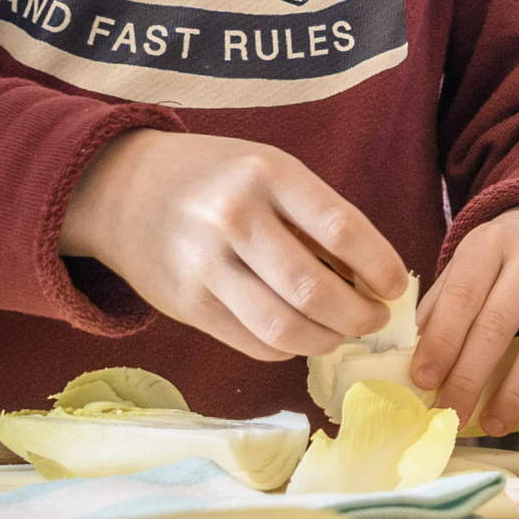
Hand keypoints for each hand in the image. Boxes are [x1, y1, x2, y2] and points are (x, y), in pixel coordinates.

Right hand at [58, 128, 403, 361]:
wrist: (122, 190)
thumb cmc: (218, 178)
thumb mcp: (270, 170)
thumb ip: (317, 217)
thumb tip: (374, 277)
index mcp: (268, 175)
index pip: (341, 229)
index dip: (379, 267)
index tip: (395, 286)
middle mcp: (235, 219)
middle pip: (313, 290)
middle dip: (359, 315)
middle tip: (375, 318)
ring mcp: (205, 266)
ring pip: (284, 328)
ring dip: (327, 340)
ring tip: (344, 332)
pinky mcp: (187, 305)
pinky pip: (254, 343)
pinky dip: (289, 348)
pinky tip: (302, 335)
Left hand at [411, 206, 518, 435]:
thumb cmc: (503, 266)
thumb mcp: (467, 268)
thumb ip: (440, 309)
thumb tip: (409, 365)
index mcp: (493, 242)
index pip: (462, 296)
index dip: (440, 343)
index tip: (422, 382)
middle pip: (498, 326)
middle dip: (468, 378)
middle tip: (449, 414)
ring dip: (515, 396)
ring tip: (492, 425)